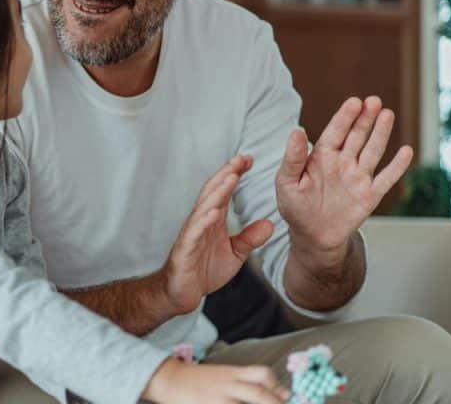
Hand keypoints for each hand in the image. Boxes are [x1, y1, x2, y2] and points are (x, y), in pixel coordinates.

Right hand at [141, 358, 289, 403]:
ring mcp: (217, 400)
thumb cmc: (202, 380)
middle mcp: (227, 385)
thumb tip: (284, 394)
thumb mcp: (226, 375)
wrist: (170, 380)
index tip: (287, 397)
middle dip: (273, 403)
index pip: (260, 374)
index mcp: (232, 374)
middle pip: (257, 393)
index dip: (277, 386)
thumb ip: (252, 382)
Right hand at [160, 155, 275, 314]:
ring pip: (204, 207)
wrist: (181, 292)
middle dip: (227, 173)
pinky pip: (195, 232)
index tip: (249, 160)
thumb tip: (269, 224)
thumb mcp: (234, 253)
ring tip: (231, 177)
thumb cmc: (203, 270)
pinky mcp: (185, 248)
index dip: (235, 174)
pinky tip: (214, 212)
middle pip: (214, 191)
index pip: (224, 191)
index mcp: (213, 219)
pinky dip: (203, 220)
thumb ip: (249, 238)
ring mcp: (192, 233)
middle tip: (242, 158)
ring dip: (217, 191)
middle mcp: (201, 221)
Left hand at [276, 97, 413, 256]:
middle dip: (365, 118)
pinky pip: (386, 178)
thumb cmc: (295, 207)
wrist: (312, 236)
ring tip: (388, 114)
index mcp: (321, 157)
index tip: (354, 101)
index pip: (335, 131)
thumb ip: (292, 158)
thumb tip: (296, 131)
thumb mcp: (286, 183)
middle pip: (357, 136)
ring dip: (381, 133)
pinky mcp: (370, 195)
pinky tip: (406, 150)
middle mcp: (342, 163)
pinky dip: (397, 166)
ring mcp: (358, 177)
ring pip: (372, 151)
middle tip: (374, 101)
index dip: (344, 117)